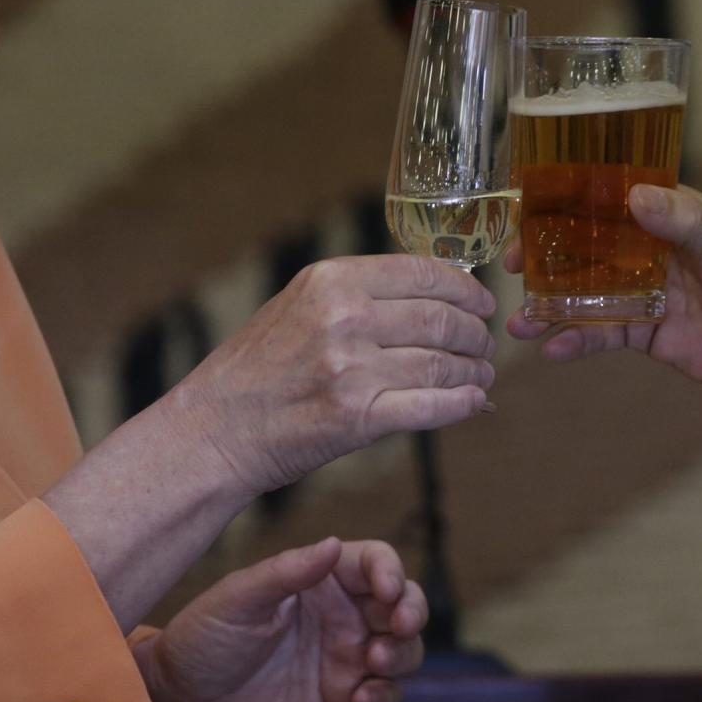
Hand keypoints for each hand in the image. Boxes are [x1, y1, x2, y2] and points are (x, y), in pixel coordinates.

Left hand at [140, 537, 424, 701]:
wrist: (182, 700)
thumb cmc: (204, 639)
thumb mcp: (238, 599)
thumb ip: (286, 571)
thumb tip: (334, 544)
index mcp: (322, 581)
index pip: (375, 562)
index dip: (390, 570)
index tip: (387, 590)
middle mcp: (343, 617)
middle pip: (403, 604)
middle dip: (412, 612)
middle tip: (398, 626)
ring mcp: (347, 660)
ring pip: (405, 651)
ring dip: (403, 655)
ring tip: (374, 663)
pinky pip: (385, 698)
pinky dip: (384, 697)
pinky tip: (359, 699)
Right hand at [180, 255, 496, 496]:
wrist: (215, 428)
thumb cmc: (258, 367)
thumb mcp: (300, 304)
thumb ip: (359, 293)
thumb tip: (432, 292)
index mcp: (333, 280)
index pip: (424, 273)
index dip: (466, 290)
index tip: (482, 304)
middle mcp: (345, 317)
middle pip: (441, 319)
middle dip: (475, 335)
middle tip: (486, 345)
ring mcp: (351, 368)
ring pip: (441, 364)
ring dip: (473, 372)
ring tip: (482, 376)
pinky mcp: (357, 417)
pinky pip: (430, 406)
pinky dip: (462, 404)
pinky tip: (474, 401)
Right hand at [505, 185, 701, 410]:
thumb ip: (686, 222)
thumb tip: (636, 195)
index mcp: (672, 214)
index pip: (609, 195)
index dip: (565, 199)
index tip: (527, 208)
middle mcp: (652, 247)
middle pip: (585, 243)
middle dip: (543, 254)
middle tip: (507, 267)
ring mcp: (645, 291)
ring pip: (584, 292)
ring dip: (549, 304)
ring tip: (518, 322)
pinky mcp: (646, 332)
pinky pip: (600, 333)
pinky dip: (574, 340)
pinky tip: (551, 350)